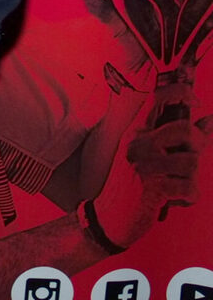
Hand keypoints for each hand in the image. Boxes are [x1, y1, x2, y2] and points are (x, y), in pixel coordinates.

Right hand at [91, 74, 208, 246]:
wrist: (107, 217)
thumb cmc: (133, 184)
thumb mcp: (151, 155)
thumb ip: (179, 138)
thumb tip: (210, 120)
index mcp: (136, 131)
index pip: (157, 98)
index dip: (182, 92)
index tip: (195, 102)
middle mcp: (137, 143)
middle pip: (184, 130)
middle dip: (199, 144)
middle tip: (189, 157)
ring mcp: (144, 165)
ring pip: (192, 162)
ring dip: (191, 179)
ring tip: (175, 184)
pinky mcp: (152, 189)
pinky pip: (190, 189)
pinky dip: (188, 198)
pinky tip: (171, 200)